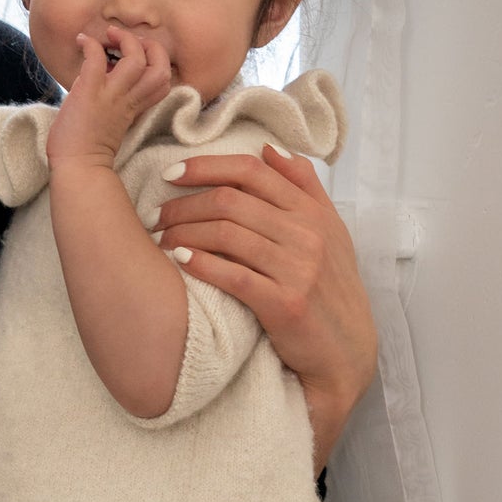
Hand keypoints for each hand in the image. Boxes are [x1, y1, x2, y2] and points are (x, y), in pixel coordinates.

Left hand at [46, 26, 172, 169]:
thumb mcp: (110, 125)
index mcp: (134, 109)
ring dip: (125, 40)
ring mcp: (110, 96)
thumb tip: (100, 79)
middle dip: (151, 47)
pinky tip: (81, 41)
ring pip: (136, 60)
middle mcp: (128, 100)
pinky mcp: (90, 93)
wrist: (77, 170)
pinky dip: (90, 45)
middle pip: (161, 68)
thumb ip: (113, 104)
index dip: (157, 63)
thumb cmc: (86, 153)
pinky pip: (96, 61)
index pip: (164, 83)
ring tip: (109, 34)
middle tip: (130, 40)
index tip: (138, 56)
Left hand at [151, 142, 376, 461]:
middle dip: (183, 204)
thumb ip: (301, 186)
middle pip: (230, 200)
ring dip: (184, 232)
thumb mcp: (329, 231)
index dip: (205, 166)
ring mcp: (299, 268)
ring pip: (226, 233)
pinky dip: (201, 264)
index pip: (252, 171)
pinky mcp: (286, 303)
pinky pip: (233, 275)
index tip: (171, 174)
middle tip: (155, 215)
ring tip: (160, 239)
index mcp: (313, 210)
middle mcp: (308, 233)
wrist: (346, 352)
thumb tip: (267, 148)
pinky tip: (179, 260)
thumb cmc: (329, 289)